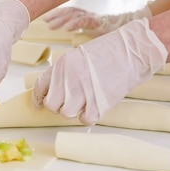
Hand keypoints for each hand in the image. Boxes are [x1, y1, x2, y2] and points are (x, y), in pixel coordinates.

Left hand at [32, 18, 166, 124]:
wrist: (132, 51)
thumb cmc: (108, 52)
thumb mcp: (78, 56)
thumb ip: (64, 73)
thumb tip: (56, 90)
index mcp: (61, 66)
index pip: (40, 87)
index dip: (38, 99)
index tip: (39, 104)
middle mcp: (68, 79)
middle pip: (51, 105)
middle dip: (58, 106)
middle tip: (68, 102)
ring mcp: (83, 92)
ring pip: (66, 114)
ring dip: (74, 111)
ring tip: (84, 103)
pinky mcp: (98, 103)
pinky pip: (84, 119)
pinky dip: (88, 116)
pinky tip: (94, 107)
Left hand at [41, 4, 151, 35]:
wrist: (137, 32)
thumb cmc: (117, 36)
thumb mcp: (98, 36)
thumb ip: (88, 39)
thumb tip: (75, 49)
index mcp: (89, 18)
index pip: (71, 12)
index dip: (58, 14)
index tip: (45, 18)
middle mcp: (91, 16)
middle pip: (70, 12)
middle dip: (56, 16)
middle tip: (44, 20)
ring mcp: (96, 18)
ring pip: (76, 16)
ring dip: (62, 20)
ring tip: (50, 26)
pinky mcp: (102, 22)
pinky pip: (86, 22)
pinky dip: (75, 24)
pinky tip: (67, 28)